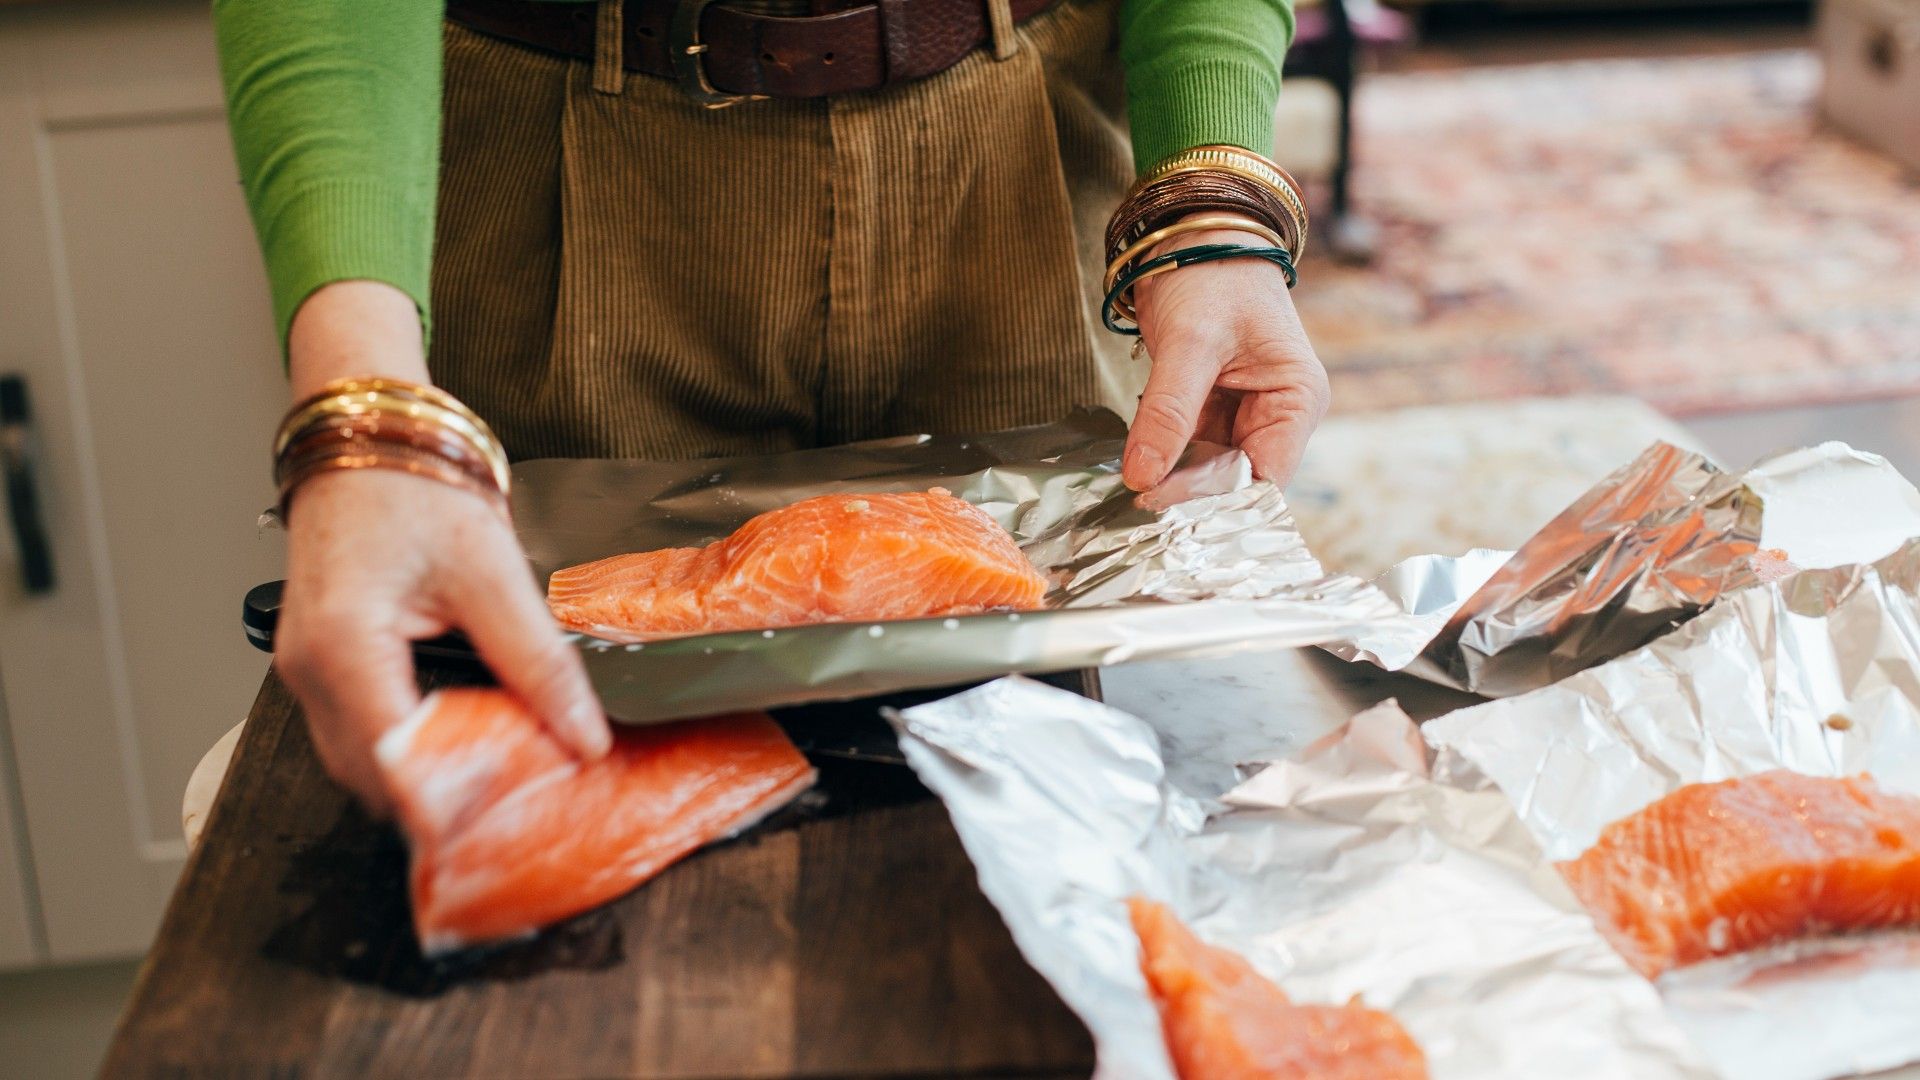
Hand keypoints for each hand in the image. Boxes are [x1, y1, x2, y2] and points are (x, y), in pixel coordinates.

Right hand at [277, 283, 607, 813]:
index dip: (457, 808)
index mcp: (345, 649)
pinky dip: (418, 748)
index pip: (398, 766)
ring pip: (370, 765)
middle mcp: (310, 674)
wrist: (368, 433)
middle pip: (379, 780)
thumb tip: (583, 737)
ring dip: (434, 779)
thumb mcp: (492, 573)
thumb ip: (537, 661)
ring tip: (513, 780)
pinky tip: (476, 740)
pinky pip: (368, 732)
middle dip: (450, 803)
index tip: (517, 830)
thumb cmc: (415, 485)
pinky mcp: (325, 666)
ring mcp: (308, 674)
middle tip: (529, 812)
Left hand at [1121, 220, 1330, 490]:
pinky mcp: (1212, 410)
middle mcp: (1278, 415)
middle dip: (1192, 498)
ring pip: (1209, 471)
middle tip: (1138, 514)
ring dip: (1172, 483)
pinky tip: (1133, 472)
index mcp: (1297, 399)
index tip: (1165, 512)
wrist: (1191, 233)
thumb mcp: (1190, 342)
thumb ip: (1168, 412)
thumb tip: (1143, 478)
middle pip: (1238, 482)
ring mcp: (1244, 415)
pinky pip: (1188, 451)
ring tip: (1129, 499)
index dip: (1220, 502)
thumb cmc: (1211, 273)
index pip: (1266, 478)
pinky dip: (1163, 462)